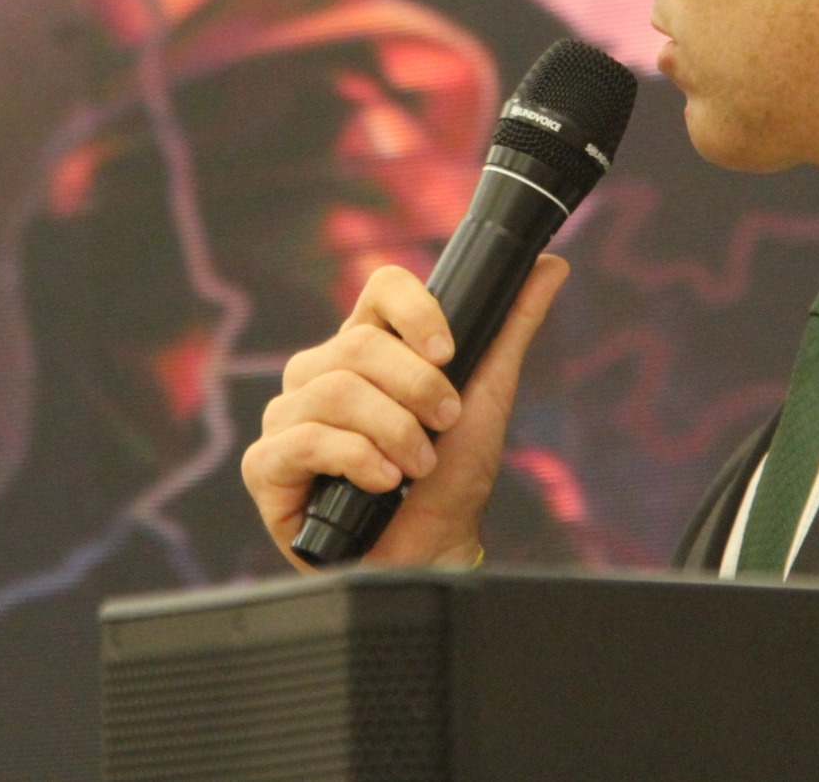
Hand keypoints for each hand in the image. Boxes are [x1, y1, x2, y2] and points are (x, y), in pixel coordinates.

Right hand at [241, 254, 568, 569]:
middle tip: (444, 426)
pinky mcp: (267, 464)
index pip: (379, 289)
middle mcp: (319, 373)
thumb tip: (551, 265)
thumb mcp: (486, 397)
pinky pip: (304, 440)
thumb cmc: (451, 478)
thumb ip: (510, 328)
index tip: (449, 352)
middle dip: (417, 389)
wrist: (431, 553)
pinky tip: (381, 483)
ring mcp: (288, 416)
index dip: (415, 311)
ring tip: (418, 466)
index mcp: (365, 347)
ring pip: (334, 390)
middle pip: (358, 344)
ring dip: (393, 432)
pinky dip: (355, 459)